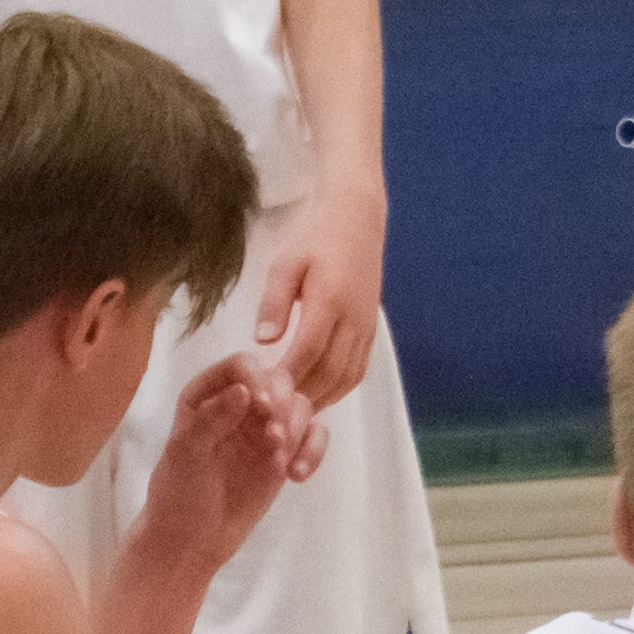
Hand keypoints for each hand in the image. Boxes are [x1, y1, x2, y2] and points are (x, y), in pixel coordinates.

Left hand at [135, 353, 321, 577]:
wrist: (192, 539)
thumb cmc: (178, 493)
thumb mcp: (184, 453)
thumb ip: (211, 418)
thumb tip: (245, 390)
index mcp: (207, 393)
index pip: (241, 366)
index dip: (256, 378)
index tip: (261, 405)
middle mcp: (240, 404)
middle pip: (279, 380)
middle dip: (282, 404)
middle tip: (274, 435)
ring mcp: (265, 428)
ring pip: (301, 406)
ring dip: (298, 429)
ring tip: (279, 461)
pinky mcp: (285, 454)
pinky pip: (314, 438)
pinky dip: (314, 452)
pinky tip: (296, 476)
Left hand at [249, 189, 385, 412]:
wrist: (357, 218)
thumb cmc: (315, 236)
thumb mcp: (286, 262)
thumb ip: (274, 302)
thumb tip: (263, 340)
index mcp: (330, 300)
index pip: (307, 351)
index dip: (286, 377)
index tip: (262, 396)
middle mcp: (353, 320)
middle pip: (328, 372)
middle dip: (301, 396)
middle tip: (273, 415)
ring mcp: (365, 327)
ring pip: (346, 377)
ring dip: (320, 399)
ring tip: (292, 413)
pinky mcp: (371, 330)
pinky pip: (357, 370)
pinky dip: (338, 390)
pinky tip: (317, 397)